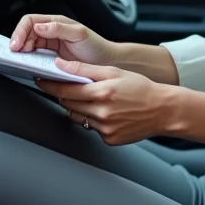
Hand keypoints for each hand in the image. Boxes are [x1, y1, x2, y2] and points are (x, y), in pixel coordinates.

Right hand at [9, 14, 114, 65]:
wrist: (105, 63)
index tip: (16, 44)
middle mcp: (50, 33)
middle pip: (25, 34)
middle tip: (15, 54)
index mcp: (55, 23)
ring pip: (27, 47)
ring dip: (21, 53)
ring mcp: (49, 47)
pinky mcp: (49, 60)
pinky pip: (34, 59)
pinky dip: (28, 62)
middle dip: (17, 43)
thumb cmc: (96, 46)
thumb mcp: (80, 34)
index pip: (30, 21)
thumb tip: (39, 27)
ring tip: (19, 60)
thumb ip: (60, 28)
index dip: (20, 31)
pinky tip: (28, 66)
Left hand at [36, 59, 174, 145]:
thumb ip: (84, 70)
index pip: (65, 90)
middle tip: (67, 87)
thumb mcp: (114, 72)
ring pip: (78, 117)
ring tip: (94, 99)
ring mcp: (105, 129)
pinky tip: (107, 113)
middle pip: (68, 104)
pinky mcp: (109, 139)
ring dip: (79, 108)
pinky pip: (92, 129)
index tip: (41, 80)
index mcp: (102, 93)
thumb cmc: (141, 89)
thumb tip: (61, 66)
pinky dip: (93, 120)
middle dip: (64, 95)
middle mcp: (102, 113)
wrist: (163, 110)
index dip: (50, 85)